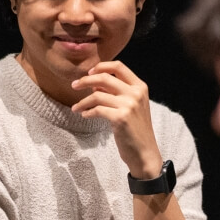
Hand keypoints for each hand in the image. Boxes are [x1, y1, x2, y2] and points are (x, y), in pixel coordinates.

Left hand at [70, 60, 163, 178]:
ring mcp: (129, 105)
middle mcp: (136, 93)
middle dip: (85, 80)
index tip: (89, 72)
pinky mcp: (120, 118)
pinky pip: (97, 110)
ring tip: (76, 107)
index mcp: (140, 87)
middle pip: (104, 78)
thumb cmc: (136, 130)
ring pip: (97, 95)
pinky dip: (88, 112)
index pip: (118, 66)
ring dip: (83, 101)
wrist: (144, 152)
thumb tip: (95, 84)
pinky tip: (85, 115)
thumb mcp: (132, 106)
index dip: (101, 66)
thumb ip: (117, 93)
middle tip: (74, 86)